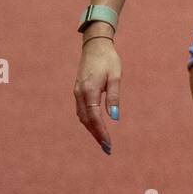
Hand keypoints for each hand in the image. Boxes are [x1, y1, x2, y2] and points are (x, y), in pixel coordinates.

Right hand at [75, 35, 120, 153]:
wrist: (95, 45)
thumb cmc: (108, 59)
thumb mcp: (115, 76)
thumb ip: (114, 97)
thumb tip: (114, 117)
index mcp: (89, 90)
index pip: (94, 118)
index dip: (101, 132)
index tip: (108, 143)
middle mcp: (80, 93)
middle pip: (86, 120)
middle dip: (96, 134)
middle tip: (107, 147)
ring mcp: (77, 92)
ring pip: (82, 116)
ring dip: (91, 129)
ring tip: (102, 140)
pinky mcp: (78, 91)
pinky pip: (81, 110)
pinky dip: (88, 120)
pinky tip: (95, 125)